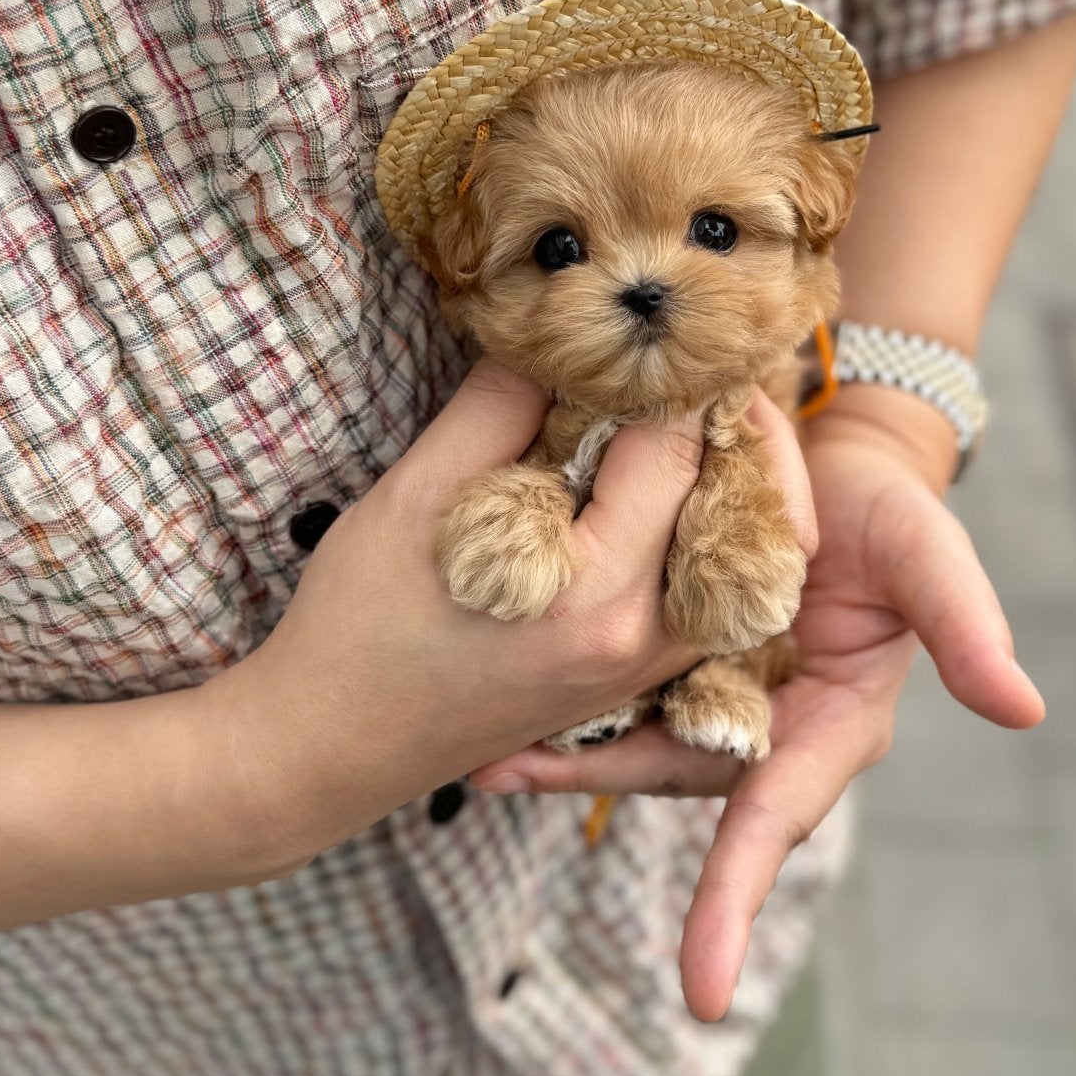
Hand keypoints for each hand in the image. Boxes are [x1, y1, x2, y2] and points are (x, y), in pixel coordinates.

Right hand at [219, 361, 721, 867]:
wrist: (331, 748)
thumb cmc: (359, 622)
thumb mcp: (417, 493)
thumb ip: (501, 405)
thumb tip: (562, 336)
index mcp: (590, 591)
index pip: (673, 448)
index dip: (665, 374)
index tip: (646, 327)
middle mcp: (640, 638)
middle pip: (733, 499)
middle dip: (709, 417)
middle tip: (677, 358)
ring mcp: (648, 668)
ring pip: (744, 554)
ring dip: (722, 477)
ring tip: (671, 419)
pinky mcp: (639, 680)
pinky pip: (713, 594)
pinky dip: (702, 531)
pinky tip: (656, 488)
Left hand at [471, 389, 1043, 1021]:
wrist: (832, 454)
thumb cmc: (890, 512)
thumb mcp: (932, 557)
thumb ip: (968, 628)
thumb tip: (1027, 710)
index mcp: (827, 728)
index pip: (774, 820)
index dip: (735, 900)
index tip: (700, 995)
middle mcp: (761, 725)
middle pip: (674, 776)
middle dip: (599, 782)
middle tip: (509, 778)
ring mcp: (709, 689)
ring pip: (630, 738)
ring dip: (561, 749)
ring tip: (484, 753)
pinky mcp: (666, 648)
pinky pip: (611, 688)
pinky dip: (559, 698)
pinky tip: (499, 699)